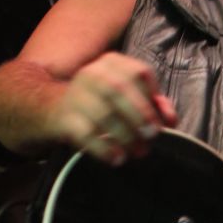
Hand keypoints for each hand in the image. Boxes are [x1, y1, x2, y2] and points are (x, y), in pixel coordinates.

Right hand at [46, 52, 177, 163]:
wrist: (51, 108)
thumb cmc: (101, 103)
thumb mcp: (127, 96)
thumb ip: (153, 103)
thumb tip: (170, 119)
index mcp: (112, 63)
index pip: (139, 72)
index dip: (153, 96)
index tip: (161, 120)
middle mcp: (92, 73)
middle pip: (120, 90)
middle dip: (140, 115)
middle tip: (151, 136)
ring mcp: (75, 94)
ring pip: (104, 114)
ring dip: (125, 136)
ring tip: (138, 152)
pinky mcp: (64, 118)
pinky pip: (86, 133)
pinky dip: (104, 148)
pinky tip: (117, 158)